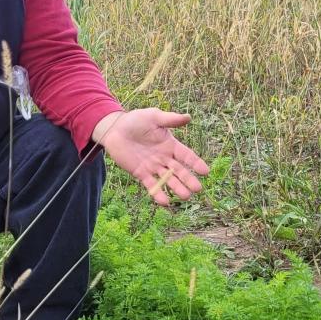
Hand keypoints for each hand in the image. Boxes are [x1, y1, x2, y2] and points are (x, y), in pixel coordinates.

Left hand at [93, 109, 208, 206]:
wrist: (115, 129)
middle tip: (197, 189)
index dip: (196, 163)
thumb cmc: (136, 120)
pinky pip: (151, 184)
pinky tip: (165, 202)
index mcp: (170, 145)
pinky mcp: (141, 173)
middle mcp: (164, 158)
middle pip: (179, 171)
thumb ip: (170, 120)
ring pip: (167, 179)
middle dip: (188, 180)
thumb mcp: (154, 117)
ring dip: (176, 188)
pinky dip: (158, 193)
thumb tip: (188, 118)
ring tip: (185, 197)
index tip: (205, 172)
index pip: (186, 156)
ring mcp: (153, 167)